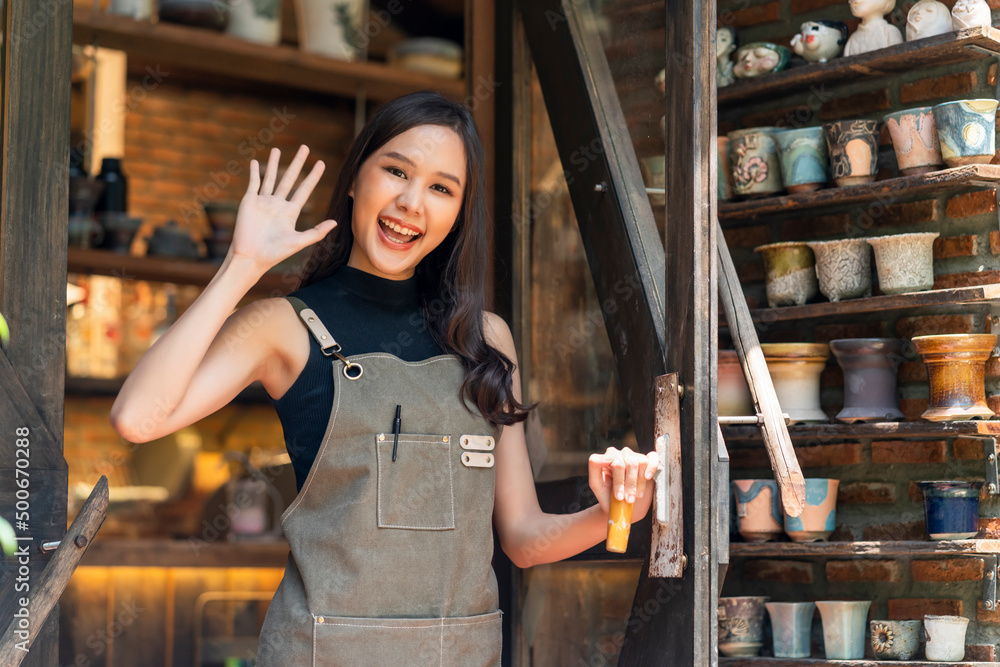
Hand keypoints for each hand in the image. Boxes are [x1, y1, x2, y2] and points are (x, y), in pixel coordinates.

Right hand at [228, 145, 336, 273]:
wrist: (251, 257)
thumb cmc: (275, 253)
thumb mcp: (299, 242)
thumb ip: (317, 232)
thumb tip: (335, 223)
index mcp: (290, 212)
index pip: (305, 189)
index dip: (313, 176)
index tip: (321, 163)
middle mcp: (278, 204)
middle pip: (290, 178)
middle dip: (297, 163)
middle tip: (305, 147)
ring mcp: (263, 202)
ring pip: (271, 178)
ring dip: (274, 164)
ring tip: (277, 149)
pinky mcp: (249, 202)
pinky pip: (253, 183)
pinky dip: (255, 173)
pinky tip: (256, 162)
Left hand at [588, 446, 658, 520]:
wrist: (621, 509)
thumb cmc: (608, 495)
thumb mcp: (595, 483)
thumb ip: (594, 465)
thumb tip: (607, 456)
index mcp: (608, 457)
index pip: (616, 462)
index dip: (619, 482)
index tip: (619, 497)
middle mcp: (622, 454)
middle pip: (629, 463)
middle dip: (629, 485)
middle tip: (628, 499)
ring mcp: (635, 456)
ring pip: (640, 462)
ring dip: (639, 483)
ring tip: (636, 496)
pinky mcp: (648, 462)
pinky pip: (653, 457)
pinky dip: (652, 467)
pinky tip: (647, 477)